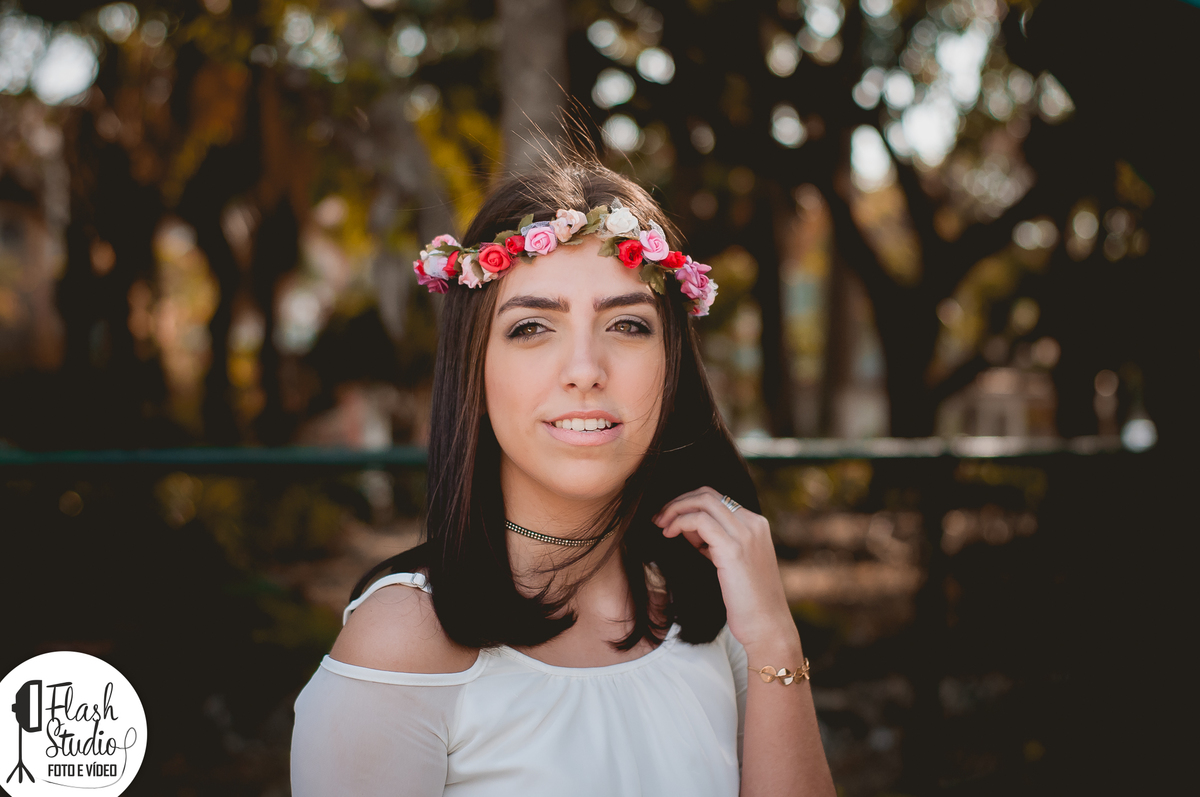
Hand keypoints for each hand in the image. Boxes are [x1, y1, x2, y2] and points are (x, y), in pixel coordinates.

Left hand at [652, 486, 796, 650]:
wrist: (767, 626)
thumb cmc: (748, 601)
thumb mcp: (734, 563)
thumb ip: (716, 543)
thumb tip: (690, 531)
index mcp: (756, 524)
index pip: (716, 498)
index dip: (689, 504)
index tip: (670, 519)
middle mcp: (753, 523)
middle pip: (707, 494)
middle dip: (678, 502)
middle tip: (659, 518)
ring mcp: (745, 534)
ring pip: (702, 502)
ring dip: (675, 510)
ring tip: (660, 526)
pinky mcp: (733, 549)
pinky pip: (698, 520)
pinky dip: (679, 522)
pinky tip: (669, 535)